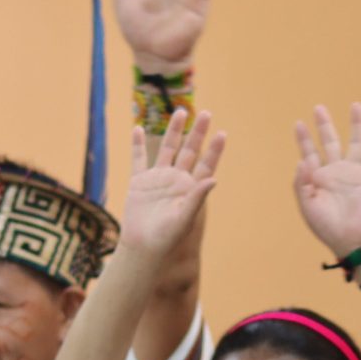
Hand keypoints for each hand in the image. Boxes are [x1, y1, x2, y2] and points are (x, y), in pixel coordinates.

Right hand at [119, 110, 225, 258]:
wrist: (143, 247)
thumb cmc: (167, 238)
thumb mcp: (185, 219)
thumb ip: (197, 198)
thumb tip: (213, 179)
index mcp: (190, 189)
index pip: (206, 164)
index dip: (214, 150)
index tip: (222, 134)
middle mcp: (176, 180)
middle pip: (189, 151)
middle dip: (198, 133)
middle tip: (207, 114)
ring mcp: (158, 179)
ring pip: (167, 149)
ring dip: (173, 131)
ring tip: (181, 112)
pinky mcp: (139, 182)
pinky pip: (138, 159)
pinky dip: (137, 145)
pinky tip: (138, 128)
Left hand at [292, 102, 360, 258]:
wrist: (351, 239)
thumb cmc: (326, 226)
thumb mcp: (307, 206)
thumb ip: (302, 184)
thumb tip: (301, 161)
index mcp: (318, 177)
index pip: (309, 153)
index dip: (303, 139)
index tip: (298, 123)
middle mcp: (336, 170)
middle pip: (330, 141)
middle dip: (325, 125)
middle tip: (319, 107)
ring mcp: (354, 172)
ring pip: (356, 142)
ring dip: (357, 125)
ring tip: (357, 105)